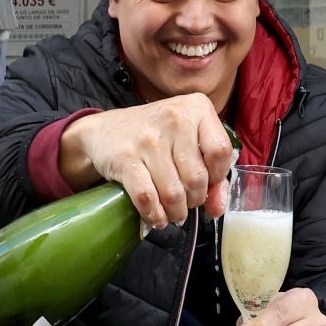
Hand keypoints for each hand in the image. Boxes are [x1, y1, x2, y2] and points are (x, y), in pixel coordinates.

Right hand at [59, 94, 235, 228]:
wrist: (104, 131)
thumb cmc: (154, 137)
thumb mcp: (187, 142)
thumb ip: (210, 173)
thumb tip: (217, 209)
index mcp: (196, 108)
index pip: (220, 152)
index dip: (217, 176)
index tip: (207, 184)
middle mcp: (174, 118)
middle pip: (197, 178)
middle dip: (194, 200)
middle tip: (186, 202)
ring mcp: (148, 139)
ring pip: (173, 193)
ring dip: (175, 212)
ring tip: (173, 213)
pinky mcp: (125, 158)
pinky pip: (147, 198)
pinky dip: (154, 214)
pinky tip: (156, 217)